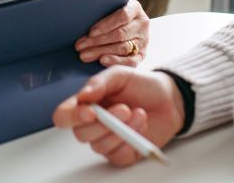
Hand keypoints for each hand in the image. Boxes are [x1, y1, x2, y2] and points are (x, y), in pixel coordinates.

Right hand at [53, 67, 184, 165]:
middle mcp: (93, 124)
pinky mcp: (124, 153)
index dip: (71, 117)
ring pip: (100, 146)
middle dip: (103, 124)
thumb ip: (99, 83)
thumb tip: (83, 96)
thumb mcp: (120, 75)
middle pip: (81, 134)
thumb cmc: (142, 85)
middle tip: (125, 109)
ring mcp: (107, 140)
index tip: (91, 112)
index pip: (64, 116)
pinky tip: (141, 125)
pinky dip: (131, 141)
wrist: (170, 99)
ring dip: (121, 131)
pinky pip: (118, 156)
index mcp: (86, 104)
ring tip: (138, 114)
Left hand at [75, 0, 148, 66]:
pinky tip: (102, 61)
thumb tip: (81, 22)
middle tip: (80, 46)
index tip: (90, 32)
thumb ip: (102, 13)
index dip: (106, 24)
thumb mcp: (110, 10)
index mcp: (134, 8)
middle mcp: (142, 24)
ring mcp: (143, 40)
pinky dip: (116, 61)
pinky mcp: (142, 55)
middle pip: (120, 34)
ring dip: (101, 52)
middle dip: (97, 41)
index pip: (122, 15)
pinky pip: (130, 61)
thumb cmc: (112, 17)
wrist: (128, 28)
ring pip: (122, 48)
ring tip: (85, 55)